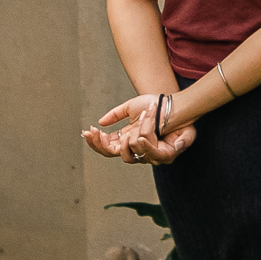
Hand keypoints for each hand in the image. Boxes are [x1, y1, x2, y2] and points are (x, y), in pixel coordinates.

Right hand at [82, 94, 196, 165]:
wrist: (173, 105)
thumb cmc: (155, 105)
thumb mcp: (132, 107)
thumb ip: (116, 115)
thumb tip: (100, 122)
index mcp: (127, 138)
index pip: (107, 146)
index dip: (96, 141)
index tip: (87, 132)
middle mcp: (134, 148)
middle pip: (111, 153)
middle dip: (100, 144)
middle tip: (94, 133)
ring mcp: (145, 152)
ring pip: (127, 153)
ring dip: (129, 138)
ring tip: (132, 128)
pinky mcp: (160, 153)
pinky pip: (146, 153)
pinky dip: (141, 144)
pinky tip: (136, 136)